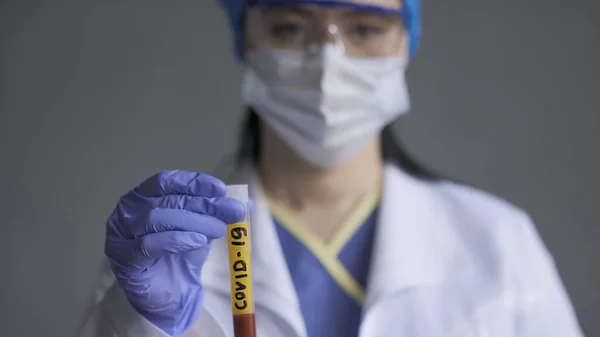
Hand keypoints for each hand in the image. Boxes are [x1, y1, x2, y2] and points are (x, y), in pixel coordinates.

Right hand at [104, 171, 245, 336]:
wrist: (169, 296)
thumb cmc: (180, 256)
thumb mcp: (203, 229)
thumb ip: (220, 214)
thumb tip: (248, 202)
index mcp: (143, 197)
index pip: (167, 181)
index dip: (195, 182)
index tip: (221, 189)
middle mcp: (127, 211)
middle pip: (167, 200)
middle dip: (203, 204)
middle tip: (231, 212)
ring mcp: (121, 234)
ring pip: (156, 218)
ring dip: (192, 222)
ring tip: (217, 230)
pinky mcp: (123, 259)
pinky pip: (148, 245)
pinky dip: (176, 240)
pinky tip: (197, 242)